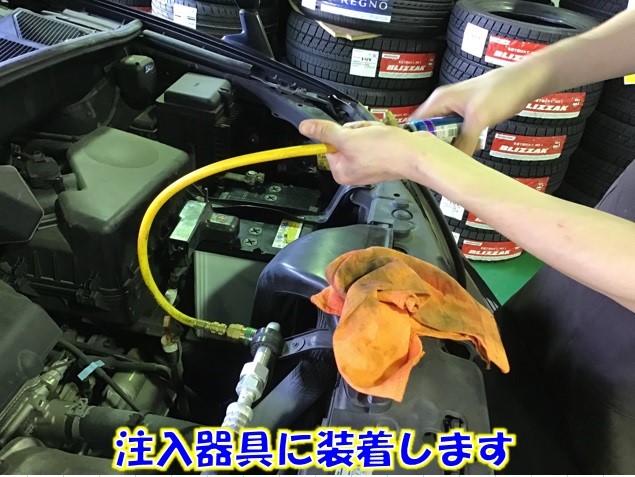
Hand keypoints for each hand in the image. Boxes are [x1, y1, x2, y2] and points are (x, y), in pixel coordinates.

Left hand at [299, 120, 440, 184]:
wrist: (415, 153)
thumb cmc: (385, 152)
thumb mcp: (348, 137)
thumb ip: (325, 132)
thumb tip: (306, 128)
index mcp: (341, 172)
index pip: (329, 145)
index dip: (339, 134)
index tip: (348, 134)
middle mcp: (353, 171)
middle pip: (344, 138)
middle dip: (356, 130)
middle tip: (366, 135)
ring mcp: (368, 164)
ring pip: (359, 135)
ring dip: (367, 130)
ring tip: (378, 136)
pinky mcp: (381, 156)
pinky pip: (373, 137)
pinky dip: (378, 133)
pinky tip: (386, 137)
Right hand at [410, 66, 543, 154]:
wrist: (525, 82)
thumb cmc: (502, 90)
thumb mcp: (479, 119)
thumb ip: (464, 141)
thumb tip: (454, 161)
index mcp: (439, 100)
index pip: (415, 122)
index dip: (415, 140)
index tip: (421, 155)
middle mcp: (443, 105)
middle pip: (428, 131)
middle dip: (436, 145)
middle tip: (444, 158)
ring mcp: (455, 111)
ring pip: (444, 135)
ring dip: (452, 145)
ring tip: (461, 152)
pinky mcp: (467, 117)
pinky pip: (458, 134)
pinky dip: (463, 142)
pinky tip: (472, 146)